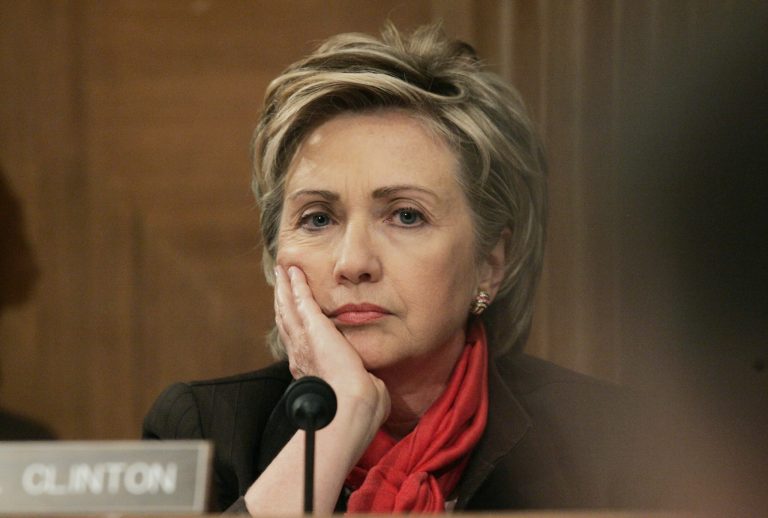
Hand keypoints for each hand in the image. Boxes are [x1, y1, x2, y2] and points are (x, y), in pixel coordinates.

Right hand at [274, 265, 389, 426]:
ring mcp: (304, 340)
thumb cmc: (360, 408)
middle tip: (280, 283)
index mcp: (311, 369)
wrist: (352, 406)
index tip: (292, 315)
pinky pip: (300, 299)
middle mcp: (301, 353)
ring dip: (284, 289)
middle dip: (283, 301)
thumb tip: (374, 384)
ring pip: (288, 308)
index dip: (294, 326)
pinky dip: (295, 284)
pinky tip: (294, 272)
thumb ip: (364, 383)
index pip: (299, 342)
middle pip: (287, 321)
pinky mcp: (313, 328)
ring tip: (282, 273)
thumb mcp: (361, 391)